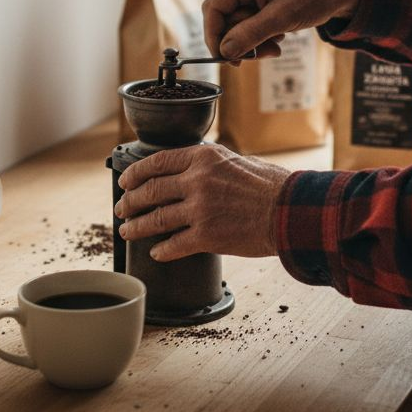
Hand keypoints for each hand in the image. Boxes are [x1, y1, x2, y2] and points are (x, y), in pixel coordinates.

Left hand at [114, 144, 290, 261]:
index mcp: (203, 158)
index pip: (157, 162)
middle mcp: (196, 181)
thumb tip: (193, 171)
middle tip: (122, 209)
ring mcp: (199, 209)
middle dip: (130, 202)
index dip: (135, 173)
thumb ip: (211, 165)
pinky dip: (162, 250)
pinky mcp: (206, 236)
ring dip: (137, 227)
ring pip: (155, 219)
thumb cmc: (272, 186)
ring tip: (128, 231)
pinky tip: (157, 252)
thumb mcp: (237, 160)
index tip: (126, 182)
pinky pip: (174, 245)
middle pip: (150, 191)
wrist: (289, 211)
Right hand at [203, 0, 359, 59]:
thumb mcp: (284, 17)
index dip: (214, 35)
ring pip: (237, 27)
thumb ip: (252, 34)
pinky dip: (261, 39)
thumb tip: (225, 51)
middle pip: (224, 20)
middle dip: (240, 42)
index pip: (214, 7)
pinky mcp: (259, 4)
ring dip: (253, 43)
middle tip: (259, 56)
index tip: (223, 57)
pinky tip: (279, 38)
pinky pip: (249, 26)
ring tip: (276, 48)